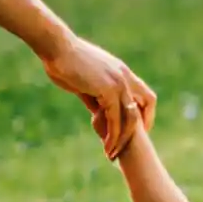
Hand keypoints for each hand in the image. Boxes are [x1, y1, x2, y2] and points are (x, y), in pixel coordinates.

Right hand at [41, 30, 154, 157]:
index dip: (144, 113)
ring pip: (130, 117)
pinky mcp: (108, 90)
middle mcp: (124, 76)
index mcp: (121, 72)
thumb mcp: (85, 82)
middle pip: (146, 105)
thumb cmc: (64, 61)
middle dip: (139, 129)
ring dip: (123, 139)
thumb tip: (97, 112)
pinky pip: (116, 119)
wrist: (56, 47)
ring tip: (112, 154)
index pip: (144, 94)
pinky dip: (112, 135)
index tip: (136, 130)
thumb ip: (95, 96)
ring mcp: (118, 82)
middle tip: (128, 146)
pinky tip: (105, 146)